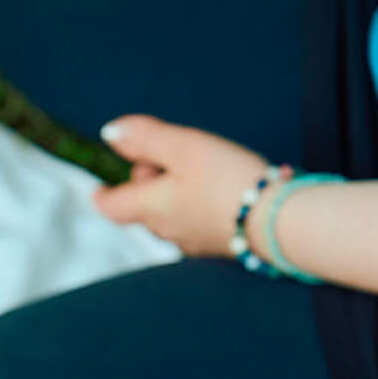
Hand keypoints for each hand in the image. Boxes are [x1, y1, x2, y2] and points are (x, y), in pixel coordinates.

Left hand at [91, 116, 269, 256]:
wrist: (278, 221)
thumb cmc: (228, 180)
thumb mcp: (183, 147)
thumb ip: (145, 138)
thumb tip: (110, 132)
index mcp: (150, 208)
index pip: (112, 208)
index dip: (103, 196)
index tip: (99, 189)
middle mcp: (167, 231)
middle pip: (143, 206)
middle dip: (149, 181)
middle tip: (173, 154)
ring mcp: (193, 242)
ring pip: (171, 215)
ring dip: (174, 193)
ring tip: (201, 169)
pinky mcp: (219, 246)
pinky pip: (196, 223)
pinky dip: (197, 206)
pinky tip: (221, 191)